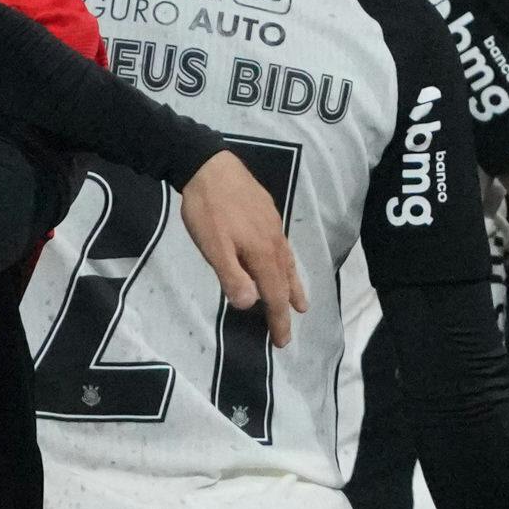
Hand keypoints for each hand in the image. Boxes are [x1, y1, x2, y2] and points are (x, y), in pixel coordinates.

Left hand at [177, 152, 305, 349]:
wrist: (209, 166)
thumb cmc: (207, 210)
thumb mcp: (213, 247)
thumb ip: (232, 276)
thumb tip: (252, 304)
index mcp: (262, 253)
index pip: (275, 295)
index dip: (279, 319)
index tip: (281, 342)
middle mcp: (274, 243)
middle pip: (286, 282)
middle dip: (288, 308)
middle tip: (289, 330)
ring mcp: (274, 228)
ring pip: (288, 265)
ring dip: (294, 287)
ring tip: (301, 304)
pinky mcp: (268, 216)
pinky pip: (284, 250)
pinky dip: (288, 266)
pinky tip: (284, 265)